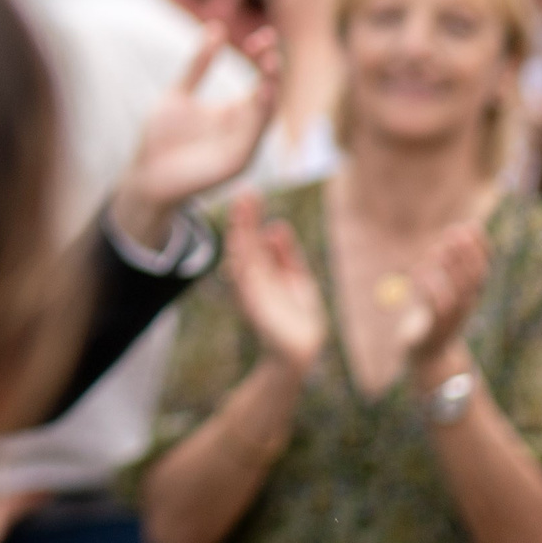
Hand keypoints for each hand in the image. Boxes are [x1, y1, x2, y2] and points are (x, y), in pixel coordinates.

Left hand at [110, 26, 278, 250]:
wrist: (145, 175)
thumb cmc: (163, 137)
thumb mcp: (180, 93)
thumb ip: (199, 65)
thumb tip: (217, 28)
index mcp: (234, 112)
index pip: (261, 80)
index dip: (264, 57)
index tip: (262, 34)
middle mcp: (243, 128)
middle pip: (269, 96)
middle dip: (272, 70)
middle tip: (269, 45)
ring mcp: (242, 146)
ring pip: (265, 115)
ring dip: (271, 90)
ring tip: (271, 62)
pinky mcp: (235, 163)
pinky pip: (253, 139)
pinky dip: (259, 117)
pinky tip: (259, 95)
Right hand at [226, 188, 326, 373]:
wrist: (301, 349)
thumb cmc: (298, 317)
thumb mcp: (296, 277)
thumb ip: (286, 253)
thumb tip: (275, 225)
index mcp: (262, 270)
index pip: (253, 239)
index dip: (251, 218)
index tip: (251, 195)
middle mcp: (253, 277)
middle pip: (245, 242)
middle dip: (245, 218)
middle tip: (245, 193)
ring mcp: (251, 288)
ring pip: (242, 253)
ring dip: (241, 230)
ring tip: (242, 207)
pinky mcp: (253, 301)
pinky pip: (245, 274)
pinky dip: (242, 254)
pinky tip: (241, 236)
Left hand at [397, 223, 489, 385]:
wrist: (427, 353)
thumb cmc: (433, 315)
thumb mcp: (441, 286)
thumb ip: (446, 265)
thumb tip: (451, 234)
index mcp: (471, 294)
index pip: (483, 268)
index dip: (481, 247)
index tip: (472, 225)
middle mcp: (466, 306)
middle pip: (473, 278)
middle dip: (465, 253)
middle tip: (454, 231)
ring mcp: (453, 318)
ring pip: (458, 291)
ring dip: (450, 268)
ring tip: (438, 247)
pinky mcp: (436, 327)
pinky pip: (437, 306)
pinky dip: (430, 286)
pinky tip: (418, 271)